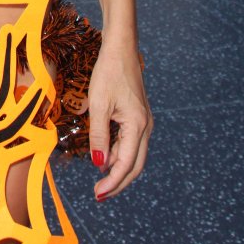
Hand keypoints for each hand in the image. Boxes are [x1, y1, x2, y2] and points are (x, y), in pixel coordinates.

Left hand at [87, 40, 151, 199]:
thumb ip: (99, 135)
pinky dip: (118, 152)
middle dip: (118, 182)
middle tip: (100, 194)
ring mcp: (143, 122)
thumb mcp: (98, 104)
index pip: (126, 164)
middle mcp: (145, 127)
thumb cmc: (109, 73)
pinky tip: (104, 154)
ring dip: (117, 167)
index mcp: (138, 126)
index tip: (98, 193)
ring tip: (99, 176)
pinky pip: (130, 142)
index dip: (113, 182)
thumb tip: (99, 163)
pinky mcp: (138, 116)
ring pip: (133, 154)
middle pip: (135, 165)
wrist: (121, 49)